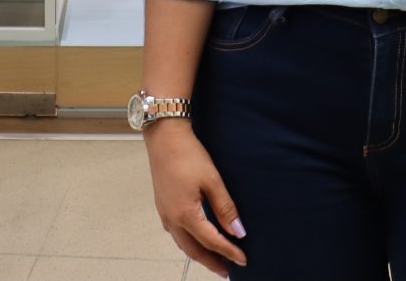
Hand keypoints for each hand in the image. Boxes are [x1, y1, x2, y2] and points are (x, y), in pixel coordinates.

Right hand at [145, 122, 245, 275]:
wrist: (164, 137)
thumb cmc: (188, 155)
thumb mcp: (212, 180)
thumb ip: (225, 208)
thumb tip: (238, 231)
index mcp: (185, 215)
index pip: (211, 242)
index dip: (229, 252)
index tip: (243, 260)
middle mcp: (172, 219)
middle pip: (194, 250)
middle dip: (211, 262)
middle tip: (227, 271)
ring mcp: (164, 213)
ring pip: (183, 244)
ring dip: (199, 254)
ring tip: (214, 260)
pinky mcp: (162, 206)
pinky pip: (176, 233)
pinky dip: (188, 242)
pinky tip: (195, 239)